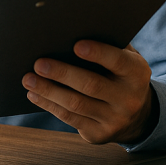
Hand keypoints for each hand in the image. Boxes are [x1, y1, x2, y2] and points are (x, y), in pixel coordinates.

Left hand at [22, 41, 156, 144]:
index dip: (98, 53)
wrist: (137, 116)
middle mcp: (129, 99)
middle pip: (91, 85)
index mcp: (137, 74)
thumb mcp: (125, 59)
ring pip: (76, 104)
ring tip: (28, 79)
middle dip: (62, 74)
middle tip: (39, 63)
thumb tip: (73, 30)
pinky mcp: (99, 134)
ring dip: (48, 91)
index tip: (76, 45)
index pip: (118, 62)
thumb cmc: (121, 75)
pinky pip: (69, 118)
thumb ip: (108, 45)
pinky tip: (35, 94)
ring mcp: (114, 120)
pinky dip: (49, 105)